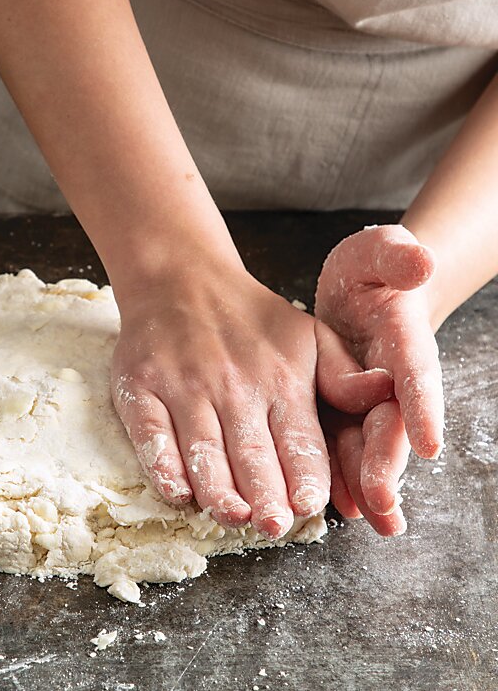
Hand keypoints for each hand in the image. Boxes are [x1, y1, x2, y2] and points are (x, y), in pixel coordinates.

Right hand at [111, 263, 329, 539]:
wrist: (181, 278)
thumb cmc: (249, 317)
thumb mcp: (310, 335)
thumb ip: (344, 376)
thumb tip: (385, 392)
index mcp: (280, 378)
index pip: (298, 440)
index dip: (305, 477)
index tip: (308, 505)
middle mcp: (233, 385)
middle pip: (252, 452)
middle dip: (266, 494)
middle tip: (273, 525)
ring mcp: (183, 386)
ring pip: (203, 449)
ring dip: (219, 488)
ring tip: (233, 516)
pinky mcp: (141, 388)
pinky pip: (151, 435)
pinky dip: (163, 466)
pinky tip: (177, 492)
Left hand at [315, 224, 442, 516]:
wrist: (360, 294)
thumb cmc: (371, 271)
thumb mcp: (378, 251)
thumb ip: (397, 255)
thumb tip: (421, 262)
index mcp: (404, 341)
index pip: (415, 375)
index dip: (422, 407)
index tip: (429, 442)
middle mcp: (391, 379)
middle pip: (391, 424)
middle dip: (387, 462)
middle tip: (383, 501)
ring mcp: (366, 399)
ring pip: (367, 445)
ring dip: (367, 483)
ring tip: (368, 517)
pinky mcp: (340, 409)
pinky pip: (341, 444)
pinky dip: (341, 474)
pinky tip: (339, 505)